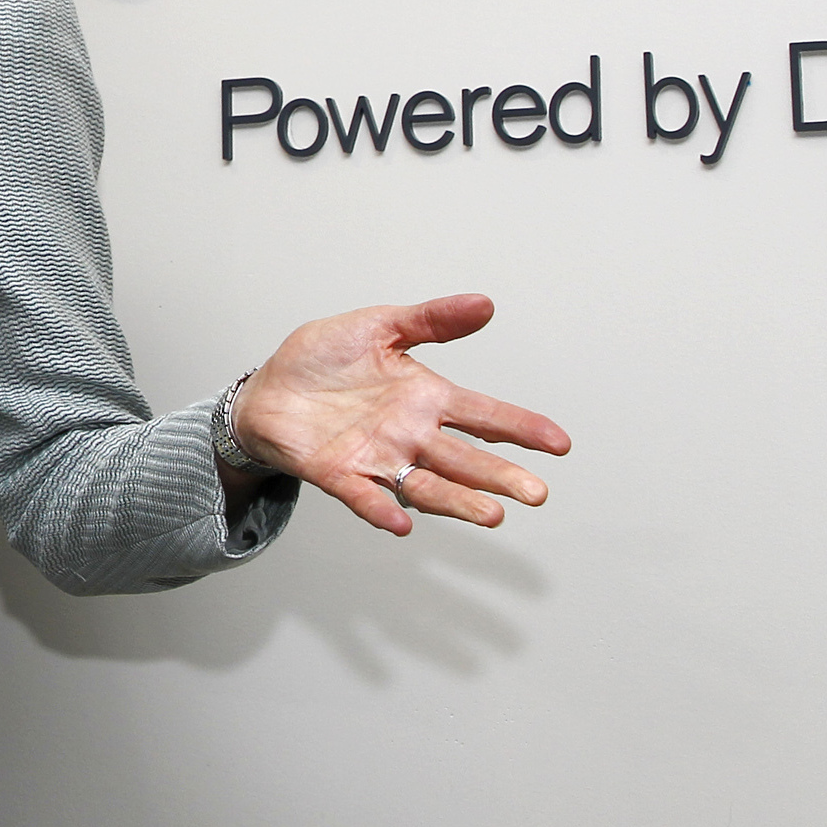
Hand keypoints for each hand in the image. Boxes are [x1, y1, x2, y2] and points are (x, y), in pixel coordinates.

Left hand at [231, 294, 568, 535]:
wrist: (267, 387)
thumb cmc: (322, 359)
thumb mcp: (377, 326)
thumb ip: (430, 320)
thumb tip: (484, 303)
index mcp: (424, 398)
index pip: (483, 414)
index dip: (521, 427)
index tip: (559, 443)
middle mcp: (409, 434)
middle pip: (464, 459)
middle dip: (500, 476)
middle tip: (536, 493)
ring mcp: (376, 457)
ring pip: (426, 485)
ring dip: (457, 501)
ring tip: (491, 515)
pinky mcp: (338, 473)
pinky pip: (363, 496)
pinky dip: (381, 509)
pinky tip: (400, 522)